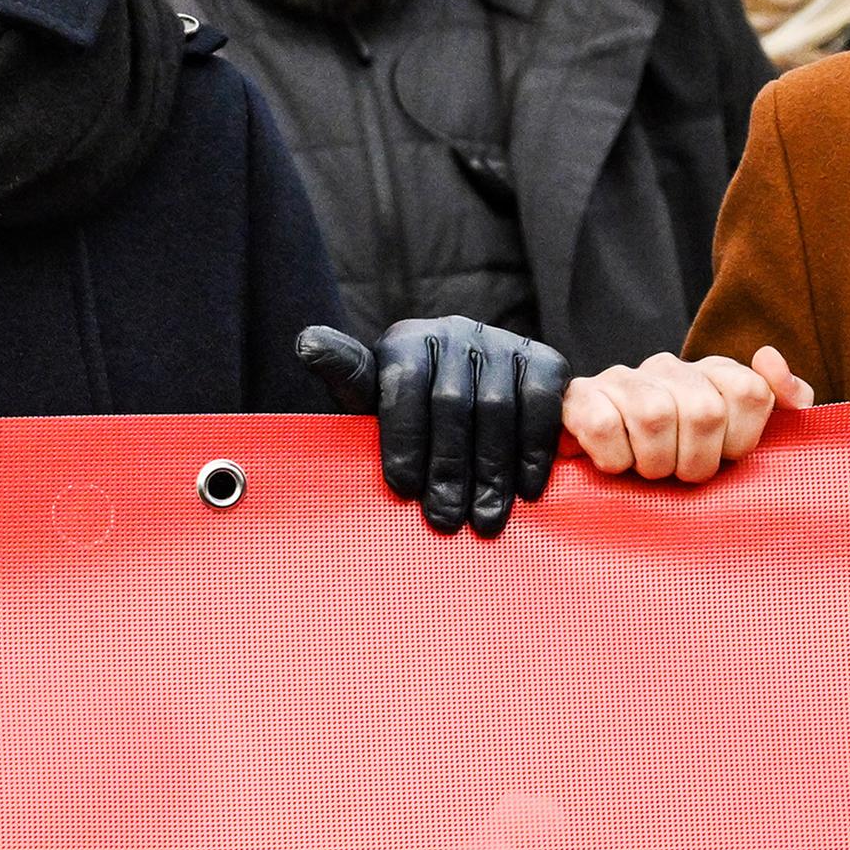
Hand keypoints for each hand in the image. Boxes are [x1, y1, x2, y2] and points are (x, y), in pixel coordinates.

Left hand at [301, 318, 570, 537]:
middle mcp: (454, 331)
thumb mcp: (369, 400)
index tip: (403, 489)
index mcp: (405, 340)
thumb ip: (345, 378)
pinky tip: (524, 490)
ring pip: (499, 408)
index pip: (403, 383)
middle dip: (448, 467)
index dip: (404, 439)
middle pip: (453, 402)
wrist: (468, 400)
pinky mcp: (543, 358)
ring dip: (491, 471)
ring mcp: (502, 341)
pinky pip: (542, 405)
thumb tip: (306, 342)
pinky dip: (533, 450)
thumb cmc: (407, 413)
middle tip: (445, 519)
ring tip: (482, 518)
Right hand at [563, 347, 813, 484]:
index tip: (722, 457)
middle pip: (705, 411)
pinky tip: (614, 462)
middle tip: (680, 473)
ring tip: (648, 469)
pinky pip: (604, 425)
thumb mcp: (741, 435)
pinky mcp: (580, 397)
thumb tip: (768, 358)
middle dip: (696, 461)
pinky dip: (614, 458)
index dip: (740, 439)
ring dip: (654, 463)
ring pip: (655, 415)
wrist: (601, 465)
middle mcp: (668, 367)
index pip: (749, 391)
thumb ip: (782, 399)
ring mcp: (622, 379)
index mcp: (711, 373)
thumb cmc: (681, 459)